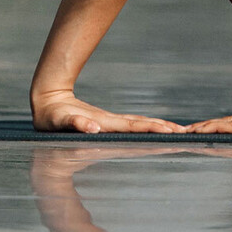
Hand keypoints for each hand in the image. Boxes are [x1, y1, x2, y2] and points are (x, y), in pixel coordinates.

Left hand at [30, 86, 183, 135]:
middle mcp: (110, 121)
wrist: (48, 98)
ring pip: (138, 124)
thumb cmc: (51, 115)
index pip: (133, 126)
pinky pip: (130, 126)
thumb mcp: (60, 121)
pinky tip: (153, 131)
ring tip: (175, 131)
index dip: (151, 128)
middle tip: (183, 132)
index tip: (169, 131)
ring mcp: (109, 122)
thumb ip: (76, 123)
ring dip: (157, 127)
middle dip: (162, 128)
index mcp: (104, 122)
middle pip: (141, 124)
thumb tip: (93, 127)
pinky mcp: (106, 124)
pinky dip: (145, 128)